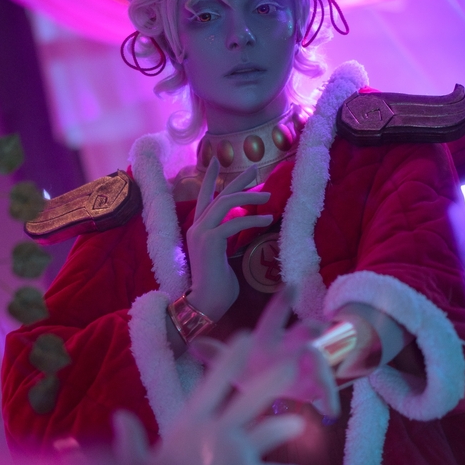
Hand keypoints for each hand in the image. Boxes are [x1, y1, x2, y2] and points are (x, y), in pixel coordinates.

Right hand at [111, 332, 306, 464]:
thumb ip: (129, 441)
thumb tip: (119, 417)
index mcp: (189, 425)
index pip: (211, 385)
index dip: (229, 361)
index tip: (244, 338)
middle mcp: (216, 433)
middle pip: (249, 400)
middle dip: (271, 380)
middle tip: (292, 364)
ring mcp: (237, 455)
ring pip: (269, 432)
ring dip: (284, 427)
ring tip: (300, 424)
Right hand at [185, 157, 272, 321]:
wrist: (206, 302)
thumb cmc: (217, 285)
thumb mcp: (220, 255)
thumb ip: (224, 238)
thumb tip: (238, 227)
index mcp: (197, 229)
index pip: (203, 197)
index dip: (210, 179)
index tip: (216, 161)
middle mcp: (196, 227)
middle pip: (218, 195)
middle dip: (237, 180)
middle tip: (255, 170)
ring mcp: (201, 232)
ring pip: (226, 202)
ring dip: (249, 196)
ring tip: (268, 196)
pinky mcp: (210, 241)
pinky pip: (234, 222)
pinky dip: (253, 218)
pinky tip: (267, 218)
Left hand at [193, 286, 339, 417]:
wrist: (273, 386)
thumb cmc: (254, 368)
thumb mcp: (236, 366)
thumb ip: (219, 356)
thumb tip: (193, 344)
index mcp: (269, 340)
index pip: (273, 319)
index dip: (281, 304)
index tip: (291, 287)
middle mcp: (291, 347)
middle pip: (302, 334)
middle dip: (309, 330)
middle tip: (316, 328)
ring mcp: (306, 364)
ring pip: (318, 361)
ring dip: (321, 369)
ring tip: (321, 384)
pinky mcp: (316, 384)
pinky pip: (324, 389)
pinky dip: (328, 399)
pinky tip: (330, 411)